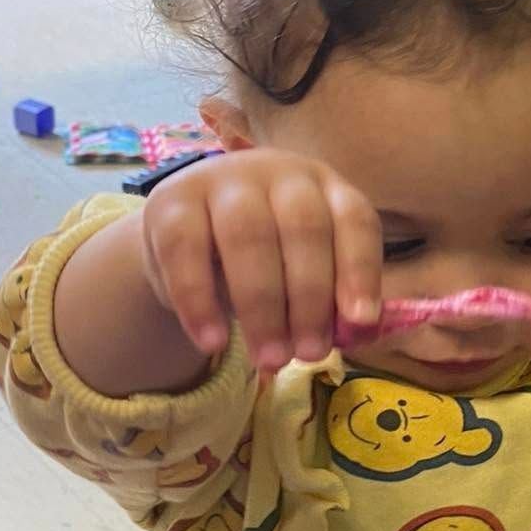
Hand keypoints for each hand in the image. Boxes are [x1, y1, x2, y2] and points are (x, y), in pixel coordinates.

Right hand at [140, 150, 380, 369]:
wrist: (185, 243)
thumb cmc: (262, 261)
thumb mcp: (301, 276)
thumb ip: (332, 303)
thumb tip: (358, 332)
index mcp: (323, 186)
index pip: (353, 219)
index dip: (360, 269)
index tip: (360, 320)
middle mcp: (276, 171)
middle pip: (302, 227)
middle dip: (310, 298)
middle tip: (309, 354)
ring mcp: (220, 178)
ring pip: (247, 235)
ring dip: (262, 306)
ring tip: (270, 359)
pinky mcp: (170, 201)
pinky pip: (184, 251)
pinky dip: (199, 302)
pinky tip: (213, 342)